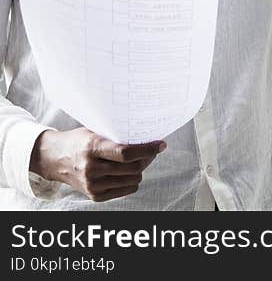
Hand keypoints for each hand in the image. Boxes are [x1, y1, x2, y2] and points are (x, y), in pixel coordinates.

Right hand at [30, 127, 165, 201]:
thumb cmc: (80, 141)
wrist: (55, 159)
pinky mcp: (95, 196)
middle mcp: (92, 169)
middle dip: (148, 158)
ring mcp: (92, 185)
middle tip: (151, 150)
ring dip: (140, 170)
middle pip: (133, 168)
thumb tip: (148, 136)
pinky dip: (131, 181)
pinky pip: (126, 190)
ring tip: (137, 160)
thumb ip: (117, 136)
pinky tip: (127, 171)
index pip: (126, 153)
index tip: (161, 144)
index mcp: (92, 148)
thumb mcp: (95, 132)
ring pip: (133, 180)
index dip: (147, 149)